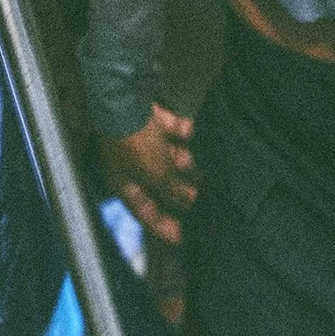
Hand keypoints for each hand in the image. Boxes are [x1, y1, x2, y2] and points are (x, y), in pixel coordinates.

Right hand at [103, 102, 197, 245]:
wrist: (122, 96)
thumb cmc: (132, 141)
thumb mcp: (155, 173)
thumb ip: (173, 190)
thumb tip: (191, 204)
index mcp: (126, 185)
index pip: (147, 213)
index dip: (165, 227)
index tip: (187, 239)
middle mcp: (133, 166)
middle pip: (162, 186)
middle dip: (183, 192)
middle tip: (208, 200)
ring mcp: (142, 142)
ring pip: (170, 158)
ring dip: (188, 162)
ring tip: (212, 170)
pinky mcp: (152, 121)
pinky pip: (174, 131)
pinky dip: (185, 133)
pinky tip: (197, 134)